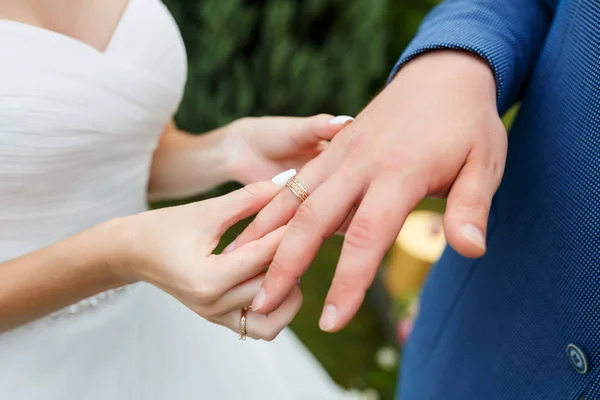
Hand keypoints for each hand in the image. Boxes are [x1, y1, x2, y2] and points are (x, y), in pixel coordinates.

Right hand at [109, 177, 300, 340]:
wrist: (132, 253)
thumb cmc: (164, 228)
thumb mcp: (207, 210)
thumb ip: (248, 199)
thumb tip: (287, 184)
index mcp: (206, 279)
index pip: (262, 256)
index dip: (291, 232)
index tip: (313, 214)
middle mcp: (213, 305)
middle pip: (272, 286)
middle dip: (293, 258)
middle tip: (309, 234)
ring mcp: (217, 317)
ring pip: (273, 319)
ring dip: (288, 293)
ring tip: (289, 262)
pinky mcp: (221, 319)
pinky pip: (261, 327)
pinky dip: (275, 307)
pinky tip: (275, 277)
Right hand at [230, 51, 507, 331]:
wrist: (442, 69)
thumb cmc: (467, 120)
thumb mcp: (486, 162)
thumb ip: (471, 208)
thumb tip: (472, 251)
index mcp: (399, 172)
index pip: (368, 237)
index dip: (348, 283)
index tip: (331, 321)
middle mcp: (361, 163)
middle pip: (312, 220)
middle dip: (284, 267)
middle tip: (260, 306)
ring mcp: (342, 152)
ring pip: (293, 198)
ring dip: (265, 236)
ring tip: (241, 268)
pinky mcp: (334, 147)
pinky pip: (296, 179)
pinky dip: (271, 206)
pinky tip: (256, 227)